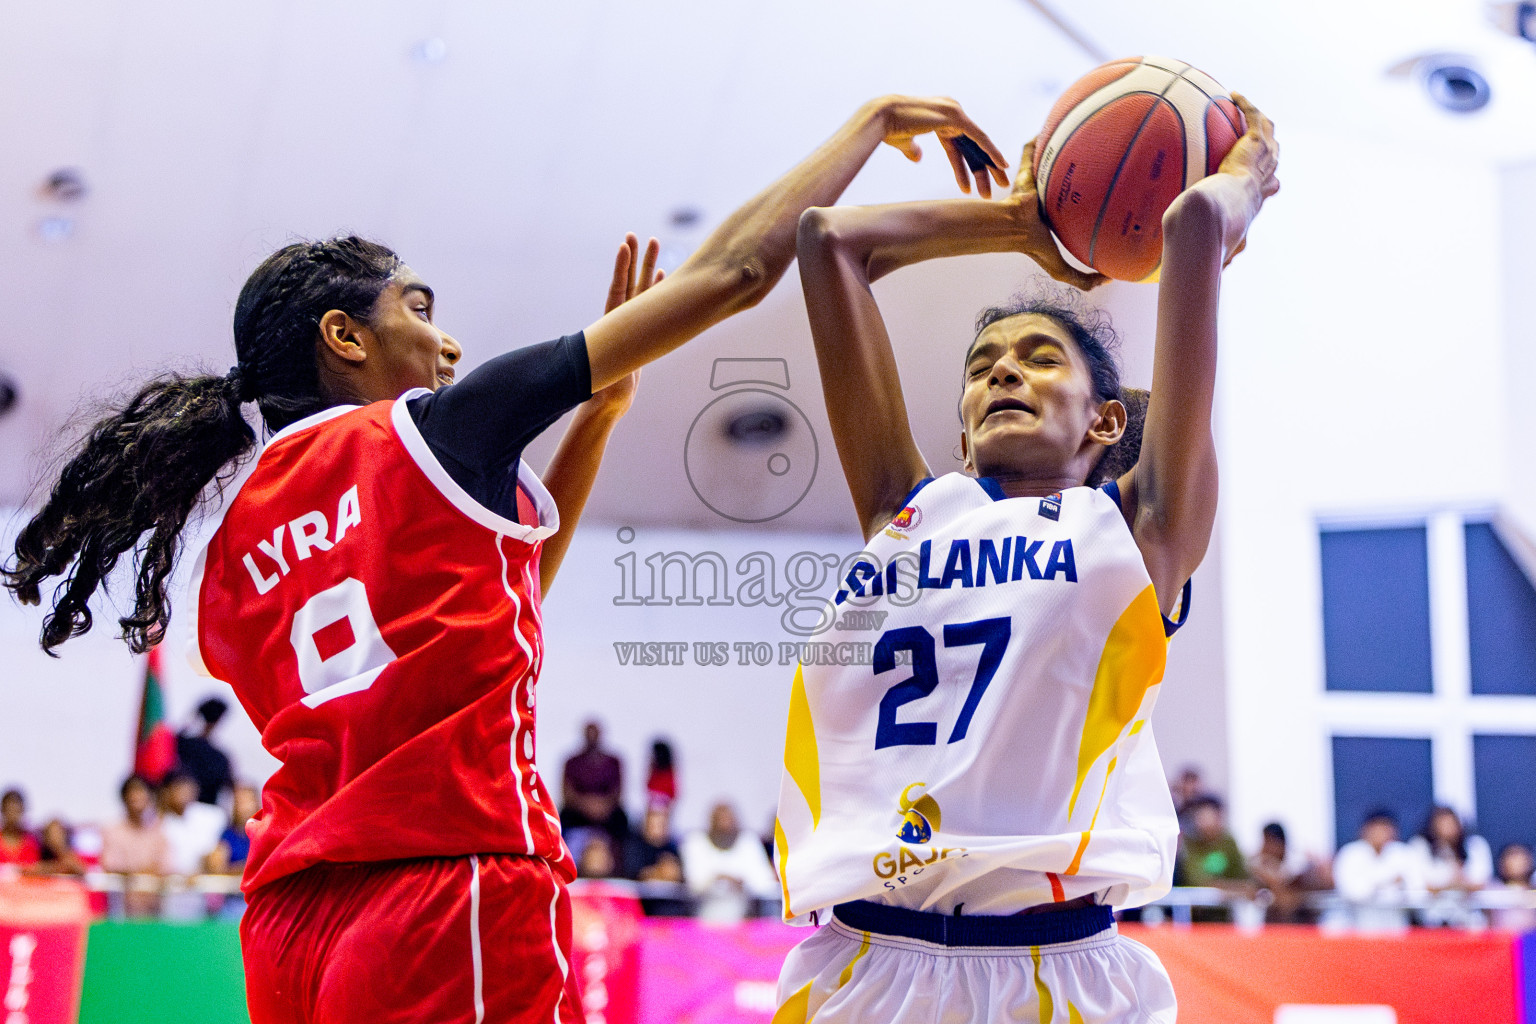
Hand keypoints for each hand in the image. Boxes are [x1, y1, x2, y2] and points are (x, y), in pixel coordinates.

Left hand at [590, 232, 661, 415]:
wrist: (609, 400)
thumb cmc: (604, 390)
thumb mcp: (601, 376)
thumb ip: (602, 367)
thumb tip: (593, 364)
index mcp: (611, 324)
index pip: (617, 290)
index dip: (620, 268)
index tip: (624, 246)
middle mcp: (621, 319)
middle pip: (631, 282)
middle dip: (636, 259)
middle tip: (641, 236)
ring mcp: (631, 323)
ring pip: (642, 289)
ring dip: (648, 267)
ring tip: (655, 244)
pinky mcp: (640, 331)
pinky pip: (650, 304)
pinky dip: (656, 288)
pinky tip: (662, 275)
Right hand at [872, 95, 1011, 197]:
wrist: (882, 118)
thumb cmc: (889, 129)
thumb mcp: (905, 142)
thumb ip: (914, 149)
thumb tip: (918, 157)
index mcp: (940, 118)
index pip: (959, 147)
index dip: (967, 167)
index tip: (975, 185)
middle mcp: (950, 111)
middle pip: (973, 145)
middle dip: (986, 167)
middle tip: (999, 184)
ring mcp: (954, 111)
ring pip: (978, 144)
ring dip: (990, 165)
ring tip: (1000, 185)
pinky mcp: (955, 116)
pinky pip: (978, 137)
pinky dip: (990, 151)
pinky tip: (1000, 164)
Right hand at [1005, 139, 1106, 290]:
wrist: (1013, 228)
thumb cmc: (1035, 246)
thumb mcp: (1061, 270)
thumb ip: (1083, 280)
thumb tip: (1110, 280)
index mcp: (1058, 215)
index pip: (1077, 204)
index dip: (1092, 198)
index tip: (1113, 191)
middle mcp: (1049, 196)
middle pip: (1068, 179)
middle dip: (1083, 168)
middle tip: (1105, 158)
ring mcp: (1036, 182)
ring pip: (1050, 162)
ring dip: (1059, 147)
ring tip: (1079, 132)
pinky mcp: (1024, 170)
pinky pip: (1029, 149)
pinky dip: (1034, 139)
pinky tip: (1048, 125)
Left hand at [1186, 92, 1279, 266]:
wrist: (1213, 218)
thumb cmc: (1204, 236)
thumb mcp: (1205, 245)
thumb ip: (1203, 254)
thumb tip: (1185, 273)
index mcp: (1251, 204)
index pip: (1264, 192)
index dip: (1267, 186)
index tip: (1269, 185)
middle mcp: (1261, 182)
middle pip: (1273, 160)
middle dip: (1270, 149)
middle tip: (1262, 138)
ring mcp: (1262, 162)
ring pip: (1270, 135)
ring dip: (1261, 120)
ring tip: (1247, 108)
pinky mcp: (1256, 145)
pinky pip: (1255, 118)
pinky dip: (1248, 107)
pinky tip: (1234, 96)